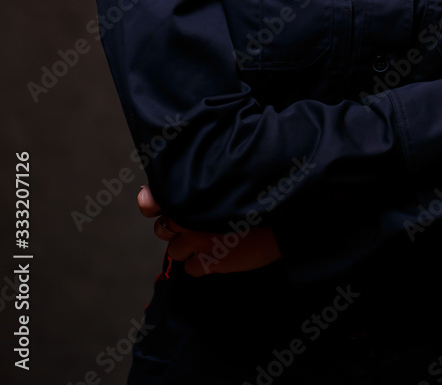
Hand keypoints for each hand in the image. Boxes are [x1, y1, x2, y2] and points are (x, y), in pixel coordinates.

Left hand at [136, 185, 282, 275]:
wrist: (286, 217)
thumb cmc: (255, 195)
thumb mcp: (222, 183)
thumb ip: (184, 189)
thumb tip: (143, 199)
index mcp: (191, 192)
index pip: (153, 202)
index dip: (158, 206)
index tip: (171, 208)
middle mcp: (189, 215)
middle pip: (163, 228)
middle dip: (177, 229)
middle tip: (201, 224)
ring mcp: (198, 240)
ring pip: (175, 251)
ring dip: (189, 248)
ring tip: (214, 240)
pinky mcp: (210, 262)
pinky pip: (191, 269)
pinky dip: (202, 265)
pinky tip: (221, 254)